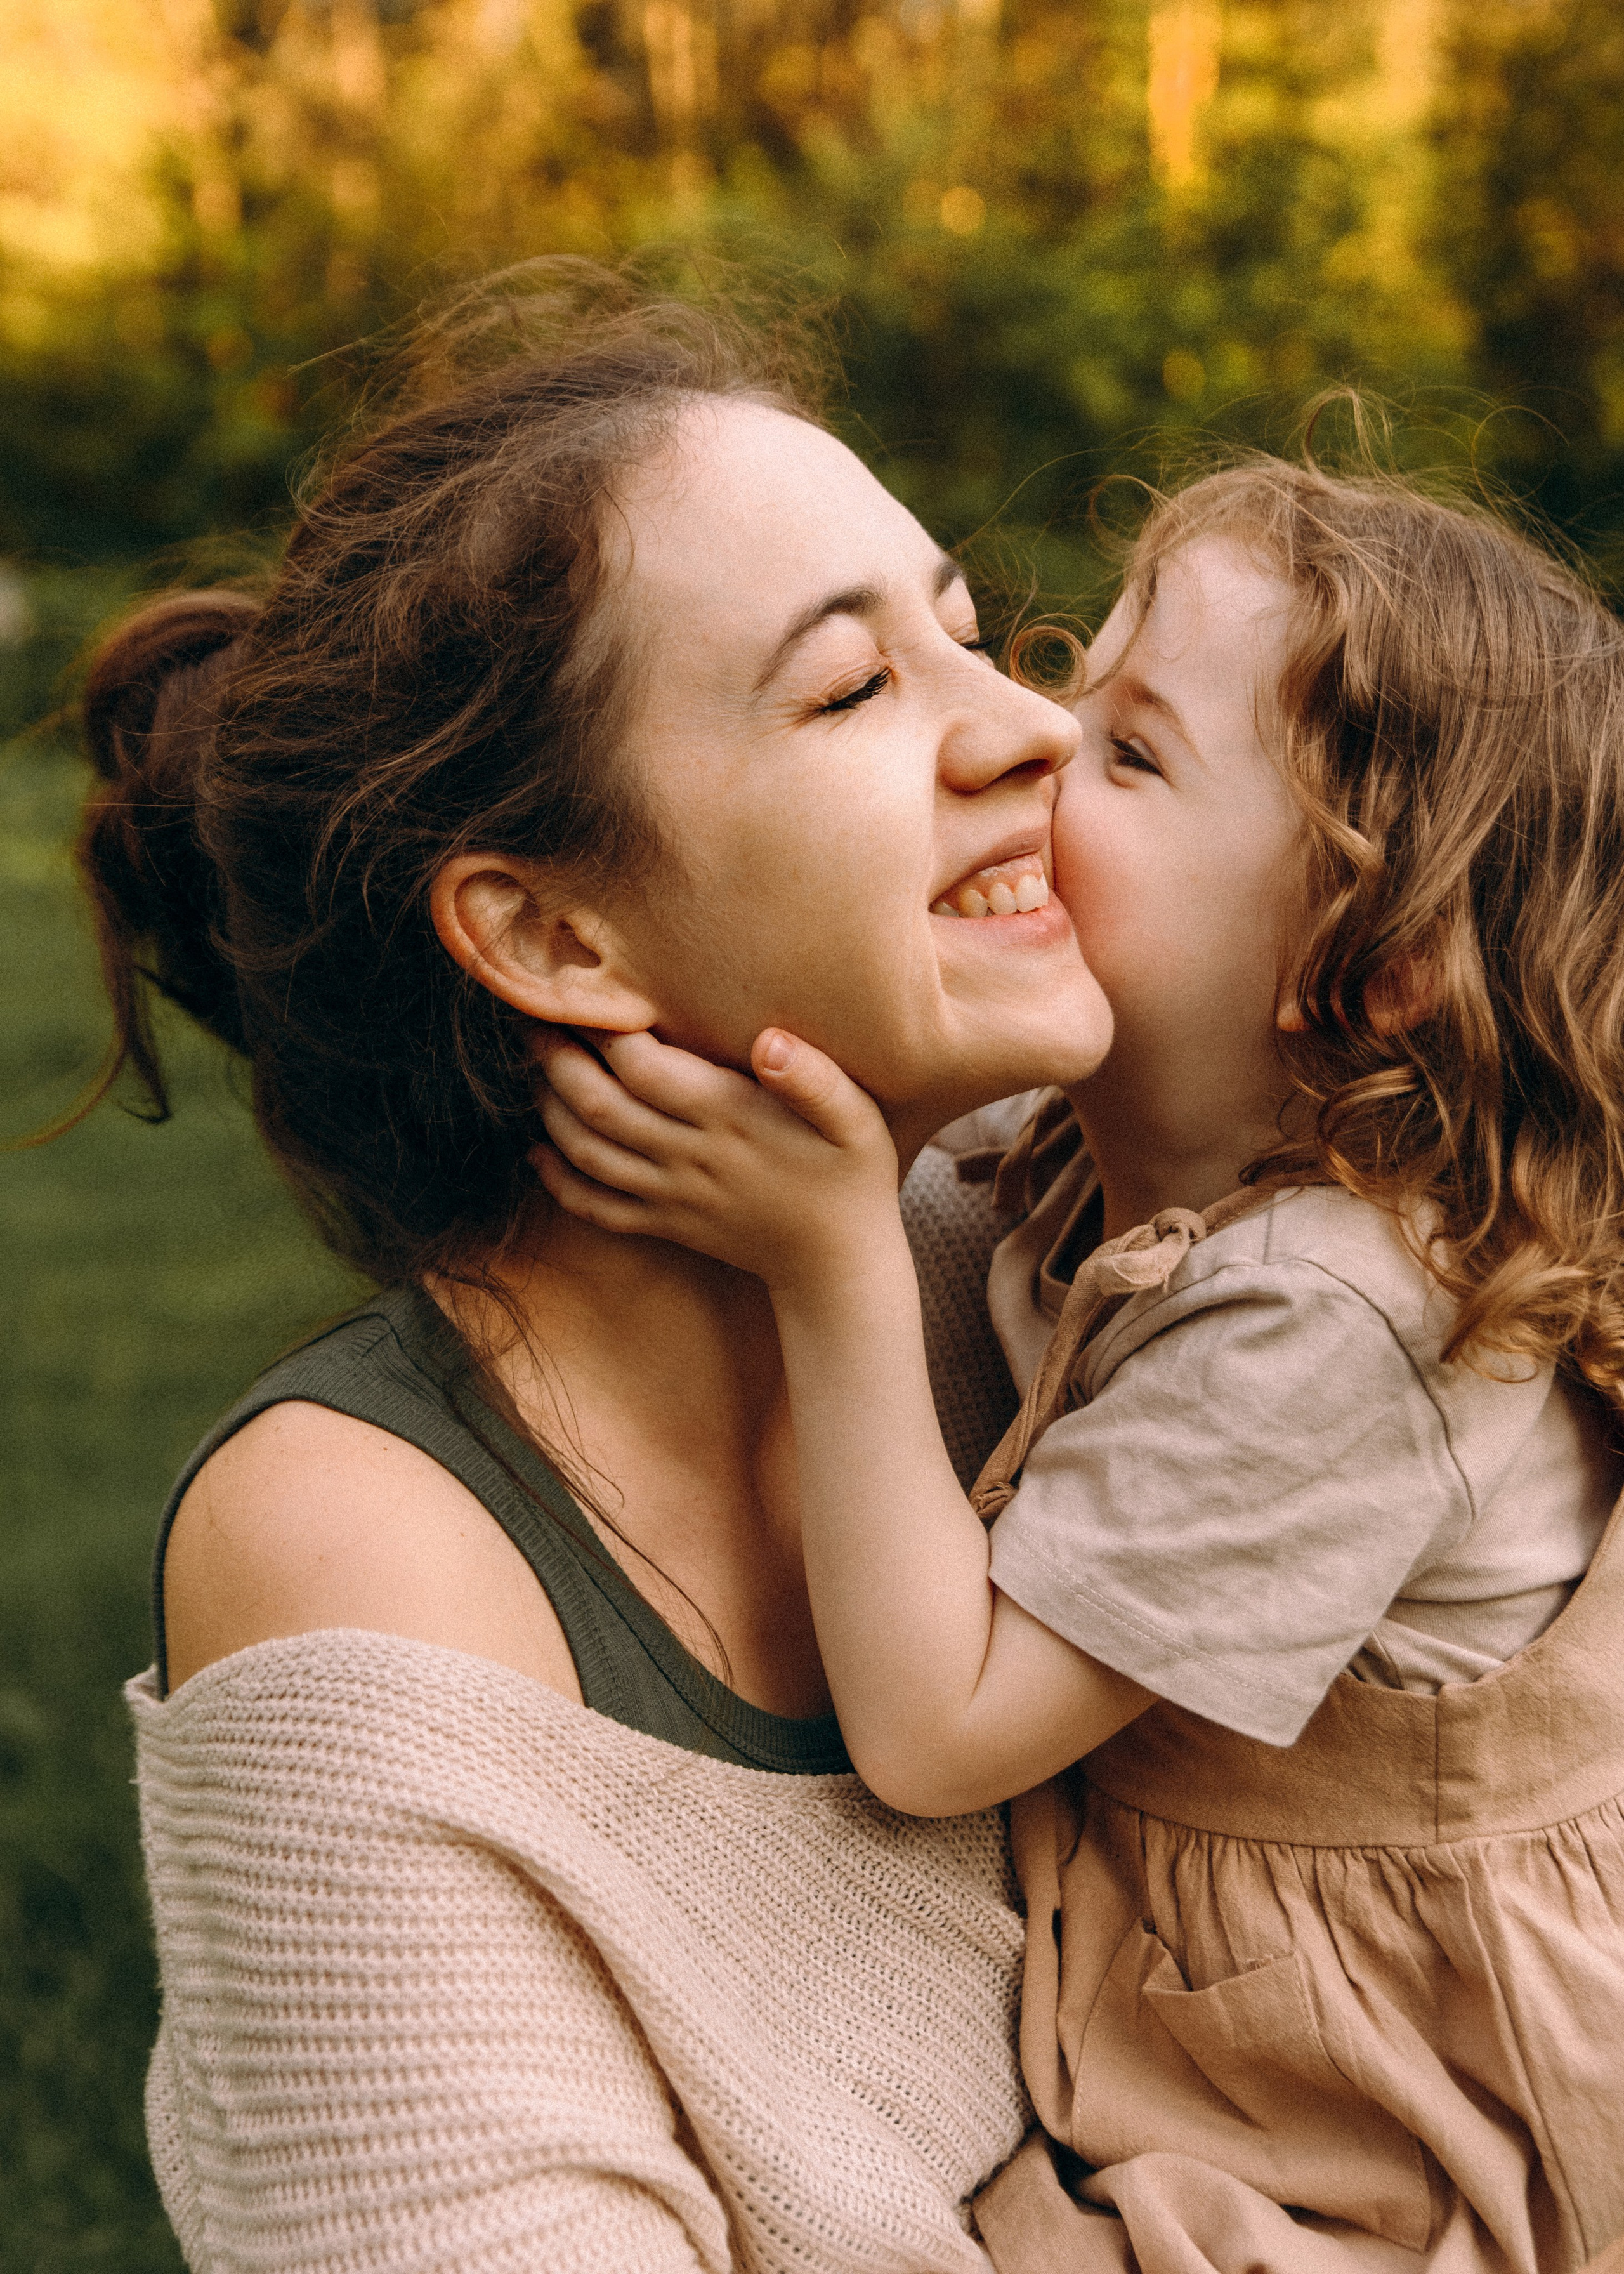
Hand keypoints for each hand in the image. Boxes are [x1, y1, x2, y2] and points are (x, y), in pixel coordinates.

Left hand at [529, 1026, 903, 1291]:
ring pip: (588, 1153)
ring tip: (530, 1069)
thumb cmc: (851, 1174)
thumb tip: (770, 1041)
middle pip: (599, 1106)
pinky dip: (559, 1181)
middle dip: (557, 1061)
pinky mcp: (665, 1223)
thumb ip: (815, 1078)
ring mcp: (671, 1196)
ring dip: (548, 1110)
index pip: (646, 1068)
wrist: (839, 1264)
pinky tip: (536, 1153)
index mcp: (730, 1119)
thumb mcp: (856, 1120)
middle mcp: (690, 1157)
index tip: (584, 991)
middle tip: (531, 1020)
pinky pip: (596, 1207)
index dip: (606, 1030)